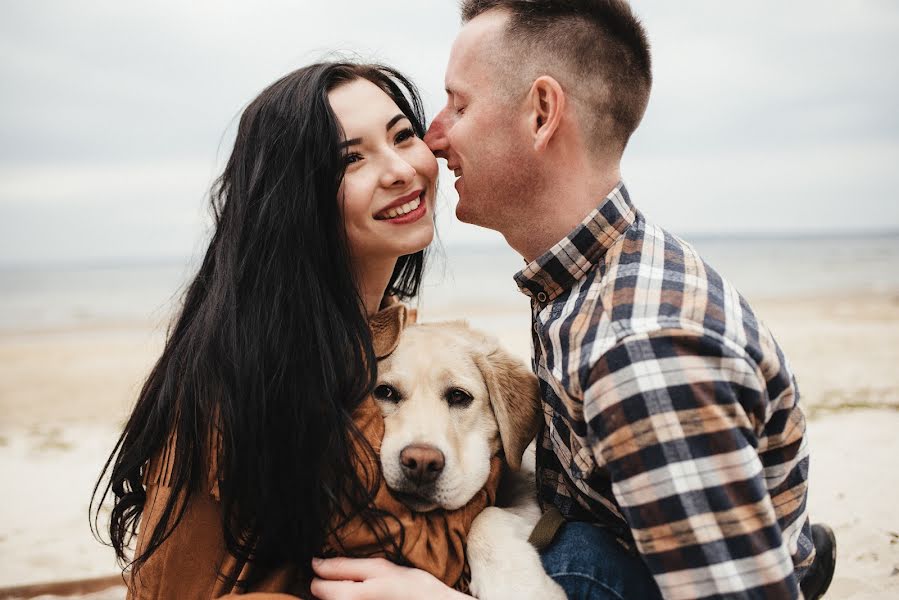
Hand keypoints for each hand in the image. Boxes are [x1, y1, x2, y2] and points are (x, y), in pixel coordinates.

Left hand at [311, 557, 468, 599]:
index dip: (328, 572)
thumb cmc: (410, 588)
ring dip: (345, 595)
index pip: (316, 585)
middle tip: (365, 583)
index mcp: (346, 599)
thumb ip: (343, 566)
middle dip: (337, 587)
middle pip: (323, 598)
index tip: (348, 570)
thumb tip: (315, 563)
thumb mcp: (378, 568)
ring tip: (371, 594)